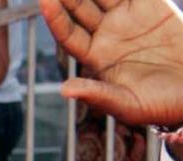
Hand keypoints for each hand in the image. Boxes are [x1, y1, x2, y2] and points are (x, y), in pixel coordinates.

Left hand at [42, 0, 182, 125]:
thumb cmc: (161, 105)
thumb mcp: (128, 105)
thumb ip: (98, 95)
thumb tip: (65, 91)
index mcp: (94, 56)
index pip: (68, 33)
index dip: (55, 17)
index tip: (45, 0)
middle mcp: (106, 34)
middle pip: (80, 6)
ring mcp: (128, 18)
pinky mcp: (153, 6)